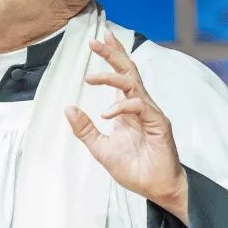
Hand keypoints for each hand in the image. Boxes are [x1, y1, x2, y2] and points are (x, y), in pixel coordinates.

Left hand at [64, 30, 189, 223]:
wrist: (154, 187)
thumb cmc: (133, 168)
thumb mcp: (101, 148)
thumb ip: (85, 129)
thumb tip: (68, 108)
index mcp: (127, 108)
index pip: (120, 76)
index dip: (112, 56)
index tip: (98, 39)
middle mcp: (140, 106)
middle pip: (128, 71)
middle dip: (112, 54)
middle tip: (95, 41)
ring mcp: (151, 113)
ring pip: (132, 84)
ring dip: (111, 76)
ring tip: (89, 77)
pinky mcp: (158, 123)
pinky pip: (139, 106)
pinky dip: (121, 107)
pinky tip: (106, 113)